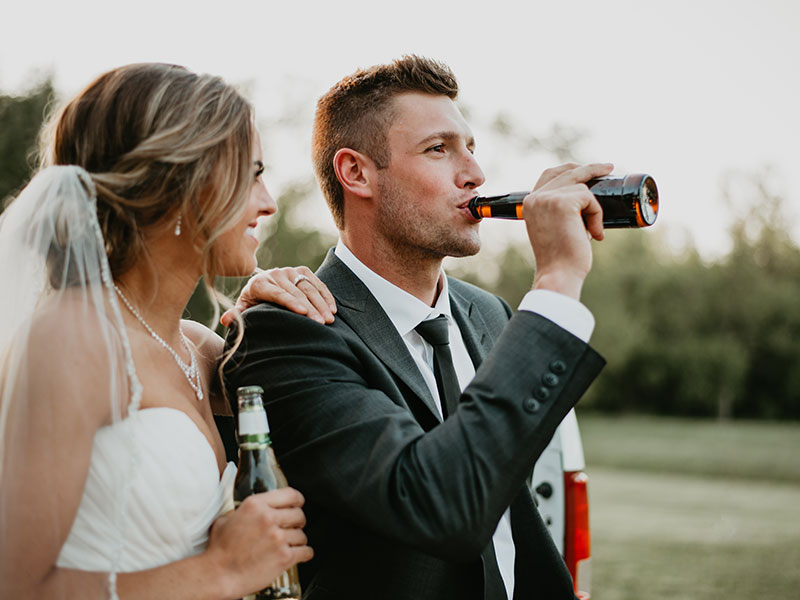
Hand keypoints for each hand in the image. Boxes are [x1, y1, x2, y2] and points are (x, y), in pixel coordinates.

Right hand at [205, 488, 312, 598]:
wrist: (218, 575)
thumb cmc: (219, 551)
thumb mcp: (226, 520)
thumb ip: (244, 511)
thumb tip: (254, 509)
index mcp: (255, 505)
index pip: (290, 494)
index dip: (297, 500)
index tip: (297, 505)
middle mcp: (268, 518)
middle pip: (299, 514)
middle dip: (297, 522)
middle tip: (292, 528)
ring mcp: (278, 538)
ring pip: (302, 534)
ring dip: (298, 540)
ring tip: (288, 545)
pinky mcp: (284, 556)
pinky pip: (306, 551)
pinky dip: (304, 554)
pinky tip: (298, 554)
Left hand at [221, 266, 335, 326]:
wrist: (261, 287)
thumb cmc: (253, 304)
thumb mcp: (243, 309)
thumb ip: (237, 315)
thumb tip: (225, 320)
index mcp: (259, 283)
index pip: (278, 293)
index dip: (291, 302)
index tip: (303, 313)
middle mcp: (275, 274)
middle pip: (296, 292)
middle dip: (311, 308)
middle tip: (322, 323)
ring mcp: (290, 271)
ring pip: (308, 287)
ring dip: (321, 303)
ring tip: (330, 319)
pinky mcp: (302, 270)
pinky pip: (317, 282)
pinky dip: (326, 295)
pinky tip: (333, 309)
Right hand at [523, 162, 613, 299]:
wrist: (559, 274)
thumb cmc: (561, 258)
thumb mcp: (556, 228)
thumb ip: (563, 212)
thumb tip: (588, 199)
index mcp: (530, 203)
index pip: (549, 175)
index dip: (570, 169)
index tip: (589, 170)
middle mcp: (535, 198)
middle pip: (567, 171)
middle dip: (590, 167)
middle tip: (608, 168)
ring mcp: (548, 199)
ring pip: (583, 187)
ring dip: (594, 209)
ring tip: (592, 231)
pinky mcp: (563, 203)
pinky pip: (590, 199)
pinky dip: (597, 215)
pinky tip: (593, 234)